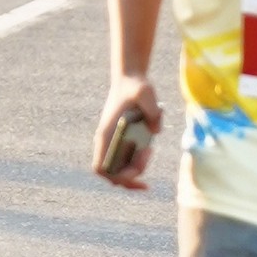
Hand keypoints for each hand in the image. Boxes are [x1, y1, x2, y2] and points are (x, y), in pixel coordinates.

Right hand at [93, 75, 162, 189]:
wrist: (130, 80)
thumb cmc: (135, 86)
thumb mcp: (146, 92)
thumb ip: (153, 111)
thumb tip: (155, 132)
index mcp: (106, 134)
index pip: (101, 167)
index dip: (116, 176)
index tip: (135, 170)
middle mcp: (106, 142)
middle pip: (111, 174)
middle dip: (130, 177)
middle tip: (147, 156)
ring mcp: (112, 143)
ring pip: (118, 170)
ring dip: (135, 170)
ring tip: (149, 151)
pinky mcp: (120, 141)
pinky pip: (124, 163)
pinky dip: (136, 165)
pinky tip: (147, 152)